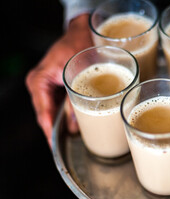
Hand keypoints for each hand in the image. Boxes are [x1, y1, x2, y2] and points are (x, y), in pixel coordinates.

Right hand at [26, 14, 91, 146]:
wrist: (83, 32)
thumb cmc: (81, 44)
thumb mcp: (82, 72)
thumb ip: (76, 101)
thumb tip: (74, 127)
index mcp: (39, 80)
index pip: (42, 111)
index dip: (50, 131)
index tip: (55, 145)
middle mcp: (38, 84)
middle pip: (45, 114)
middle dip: (56, 130)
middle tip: (67, 147)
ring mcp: (45, 86)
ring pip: (51, 112)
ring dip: (62, 124)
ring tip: (72, 139)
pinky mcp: (54, 87)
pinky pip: (57, 105)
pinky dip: (65, 114)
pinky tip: (74, 124)